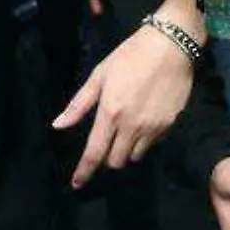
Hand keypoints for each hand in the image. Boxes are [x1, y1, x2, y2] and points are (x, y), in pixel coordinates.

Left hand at [53, 22, 196, 185]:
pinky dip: (146, 140)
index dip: (84, 171)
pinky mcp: (169, 124)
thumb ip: (79, 104)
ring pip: (135, 156)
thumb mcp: (100, 74)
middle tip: (108, 141)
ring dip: (127, 150)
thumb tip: (58, 125)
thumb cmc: (130, 56)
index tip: (76, 184)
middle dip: (108, 156)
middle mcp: (131, 125)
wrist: (171, 45)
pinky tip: (146, 120)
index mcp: (110, 113)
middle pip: (116, 161)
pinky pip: (153, 143)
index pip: (94, 152)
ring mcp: (152, 127)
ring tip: (128, 131)